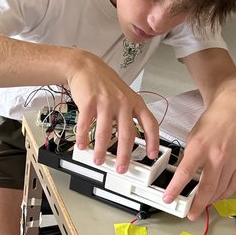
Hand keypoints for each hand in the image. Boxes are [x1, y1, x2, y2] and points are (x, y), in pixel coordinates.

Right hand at [68, 51, 159, 171]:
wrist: (85, 67)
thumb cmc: (104, 82)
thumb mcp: (124, 95)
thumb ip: (128, 115)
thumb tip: (128, 139)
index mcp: (134, 102)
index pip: (150, 124)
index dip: (153, 141)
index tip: (153, 155)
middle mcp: (122, 103)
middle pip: (127, 134)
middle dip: (124, 155)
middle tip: (121, 167)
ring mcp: (105, 102)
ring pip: (105, 133)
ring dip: (101, 150)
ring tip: (98, 160)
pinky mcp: (89, 102)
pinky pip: (86, 125)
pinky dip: (83, 138)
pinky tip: (82, 145)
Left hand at [164, 102, 235, 219]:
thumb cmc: (215, 119)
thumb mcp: (193, 135)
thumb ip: (190, 155)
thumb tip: (184, 173)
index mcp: (200, 147)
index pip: (185, 173)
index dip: (175, 188)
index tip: (168, 199)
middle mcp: (217, 156)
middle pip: (207, 187)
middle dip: (197, 204)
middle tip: (190, 214)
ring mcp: (232, 161)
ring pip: (221, 189)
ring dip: (210, 201)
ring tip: (202, 207)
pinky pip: (234, 184)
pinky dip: (225, 194)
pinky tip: (217, 197)